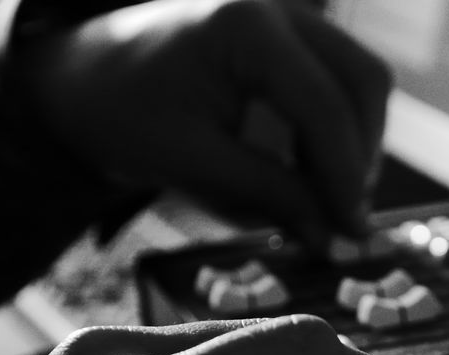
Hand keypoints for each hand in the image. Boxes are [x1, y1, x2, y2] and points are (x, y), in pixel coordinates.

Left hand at [16, 0, 391, 248]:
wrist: (86, 78)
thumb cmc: (125, 115)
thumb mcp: (195, 164)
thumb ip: (271, 196)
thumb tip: (334, 239)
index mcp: (247, 28)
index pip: (325, 106)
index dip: (346, 176)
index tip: (353, 231)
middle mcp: (278, 8)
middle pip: (363, 80)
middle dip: (360, 155)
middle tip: (344, 217)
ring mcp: (288, 15)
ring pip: (359, 79)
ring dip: (354, 142)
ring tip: (325, 199)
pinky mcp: (289, 35)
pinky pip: (337, 79)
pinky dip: (336, 129)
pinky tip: (311, 172)